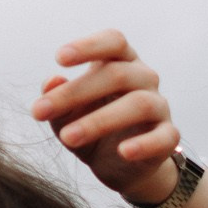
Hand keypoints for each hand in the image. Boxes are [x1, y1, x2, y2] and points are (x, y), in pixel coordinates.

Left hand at [29, 29, 180, 202]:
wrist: (120, 166)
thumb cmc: (90, 127)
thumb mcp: (66, 115)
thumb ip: (56, 99)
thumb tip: (50, 83)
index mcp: (121, 62)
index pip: (113, 42)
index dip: (89, 46)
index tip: (59, 58)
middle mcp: (143, 78)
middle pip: (117, 74)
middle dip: (75, 93)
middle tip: (39, 111)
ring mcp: (159, 106)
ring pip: (139, 104)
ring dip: (100, 121)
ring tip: (67, 137)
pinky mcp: (168, 137)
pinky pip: (163, 137)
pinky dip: (144, 144)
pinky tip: (123, 152)